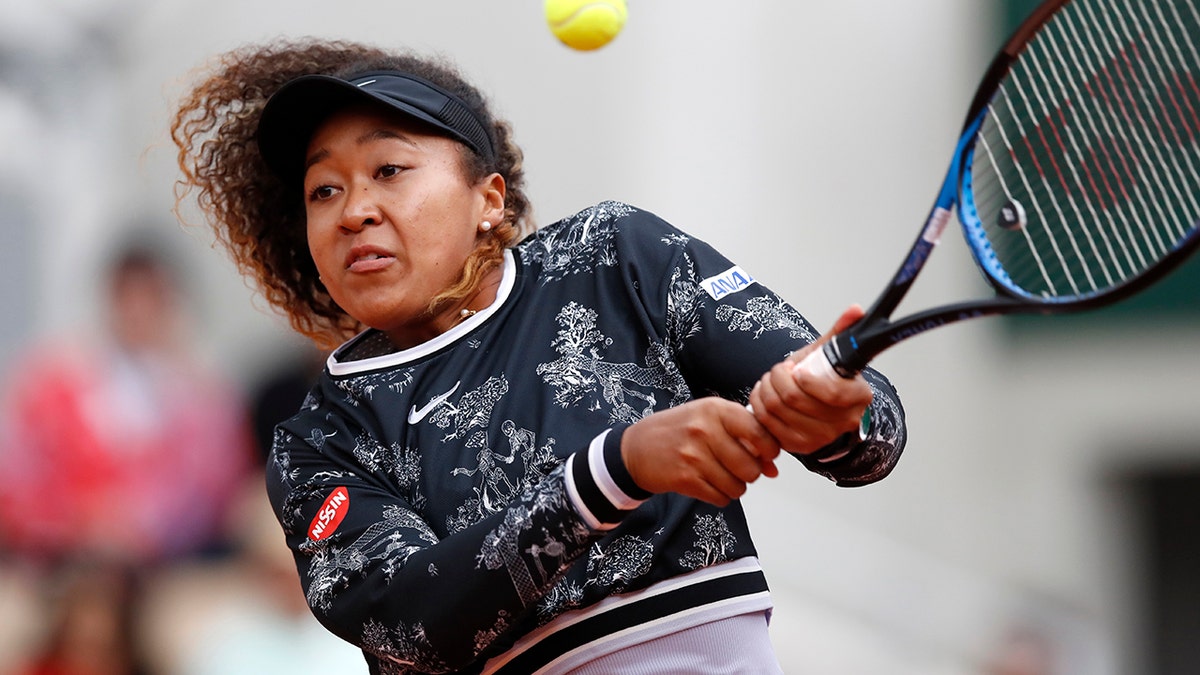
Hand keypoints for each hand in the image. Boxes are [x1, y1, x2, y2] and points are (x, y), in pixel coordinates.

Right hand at [621, 397, 780, 506]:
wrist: (635, 448)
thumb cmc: (677, 431)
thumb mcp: (709, 419)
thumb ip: (744, 437)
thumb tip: (772, 469)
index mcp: (715, 409)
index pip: (760, 433)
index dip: (769, 450)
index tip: (766, 454)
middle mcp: (705, 430)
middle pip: (751, 467)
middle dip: (750, 473)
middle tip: (738, 468)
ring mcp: (694, 456)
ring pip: (738, 486)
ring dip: (734, 487)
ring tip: (720, 476)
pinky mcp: (685, 479)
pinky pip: (720, 498)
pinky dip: (720, 496)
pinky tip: (708, 484)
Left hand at [748, 305, 873, 454]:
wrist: (816, 405)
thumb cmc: (823, 376)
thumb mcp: (830, 353)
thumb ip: (841, 331)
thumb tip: (855, 310)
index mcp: (858, 397)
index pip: (832, 393)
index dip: (807, 380)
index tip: (795, 369)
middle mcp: (843, 422)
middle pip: (795, 399)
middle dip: (777, 378)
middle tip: (778, 370)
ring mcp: (820, 437)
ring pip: (777, 409)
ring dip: (765, 389)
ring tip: (770, 380)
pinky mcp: (798, 446)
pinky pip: (767, 423)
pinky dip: (759, 405)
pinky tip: (764, 395)